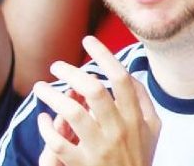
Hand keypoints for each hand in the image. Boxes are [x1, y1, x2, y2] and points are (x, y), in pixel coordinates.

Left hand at [32, 37, 159, 165]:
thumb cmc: (140, 158)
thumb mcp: (153, 129)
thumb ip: (144, 101)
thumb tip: (130, 74)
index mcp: (136, 118)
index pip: (121, 78)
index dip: (104, 55)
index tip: (89, 41)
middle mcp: (118, 130)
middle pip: (93, 90)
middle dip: (72, 72)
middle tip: (57, 66)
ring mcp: (99, 148)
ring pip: (71, 113)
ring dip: (52, 96)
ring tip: (41, 87)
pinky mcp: (81, 165)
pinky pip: (57, 143)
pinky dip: (46, 128)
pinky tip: (43, 120)